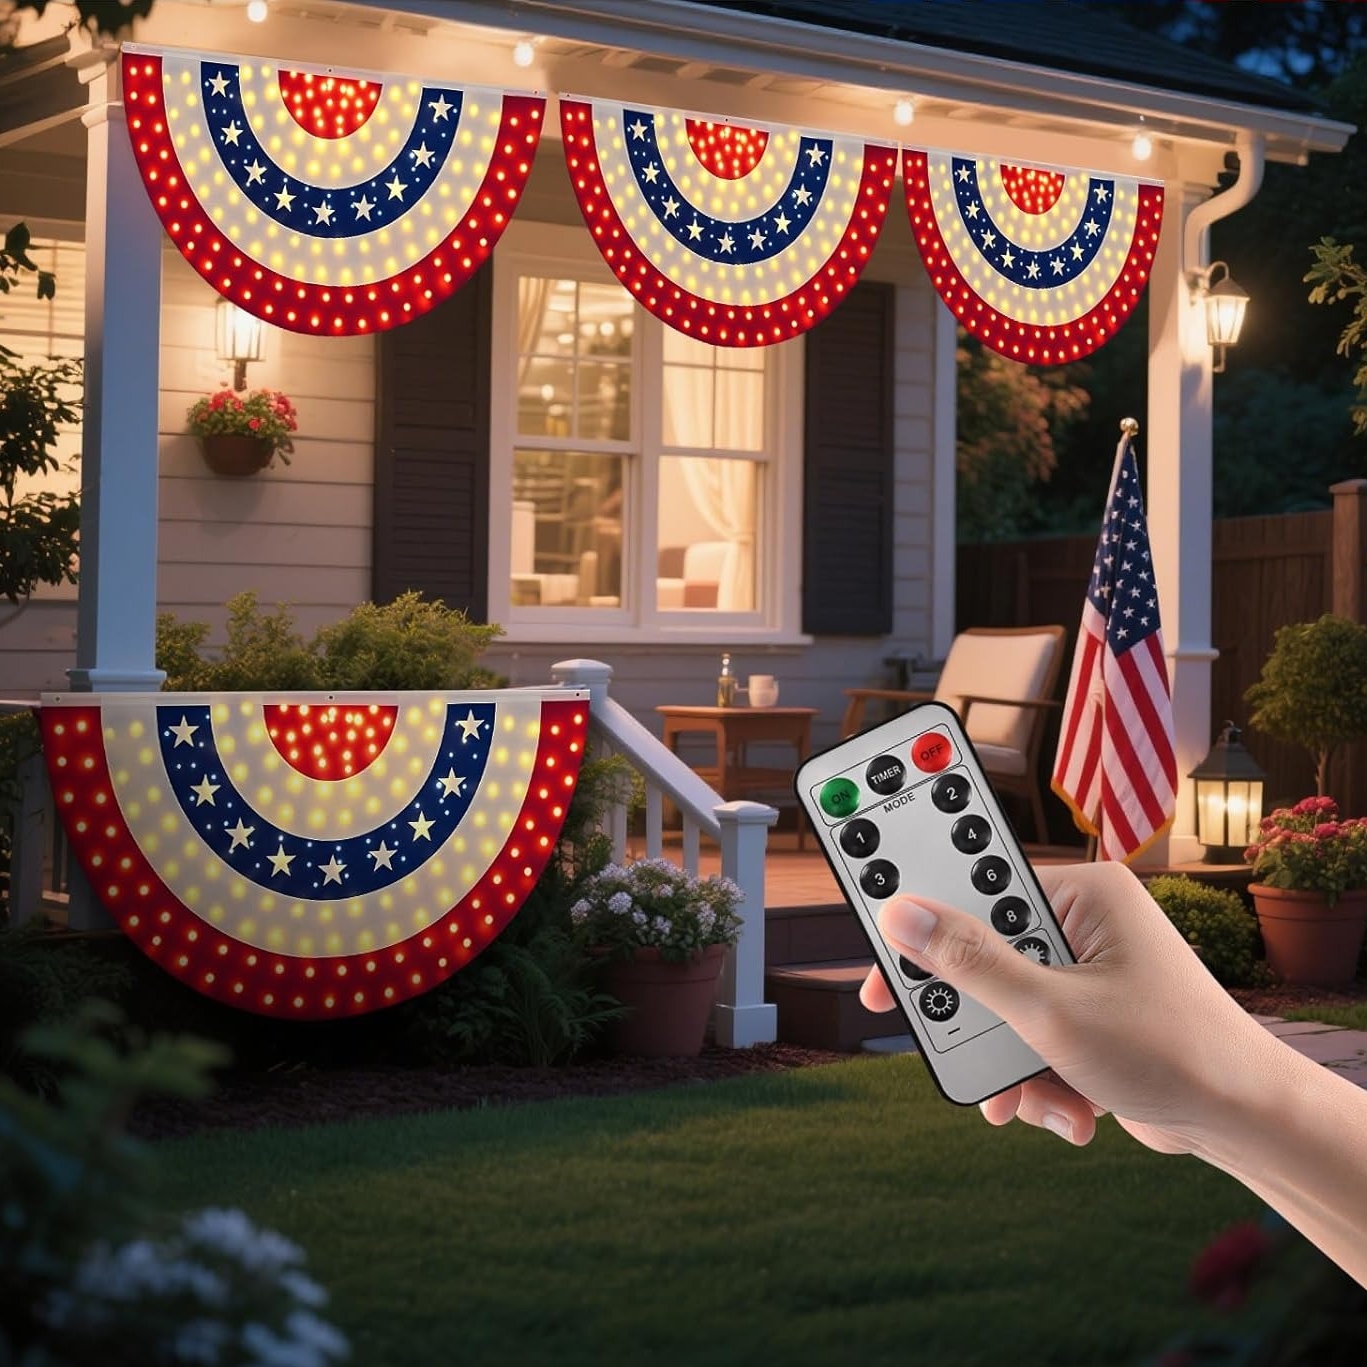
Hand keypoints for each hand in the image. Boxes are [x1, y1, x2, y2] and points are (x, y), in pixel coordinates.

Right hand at [859, 862, 1280, 1155]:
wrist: (1247, 1124)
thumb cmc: (1173, 1051)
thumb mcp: (1051, 1007)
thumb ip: (970, 961)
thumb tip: (901, 915)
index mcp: (1083, 892)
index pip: (978, 884)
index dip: (925, 916)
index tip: (882, 951)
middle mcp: (1081, 924)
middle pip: (982, 954)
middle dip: (975, 1017)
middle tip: (947, 1040)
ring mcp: (1083, 974)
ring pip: (1000, 1007)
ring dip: (1006, 1062)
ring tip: (1028, 1095)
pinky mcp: (1085, 1019)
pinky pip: (1027, 1038)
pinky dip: (1034, 1079)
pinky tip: (1069, 1108)